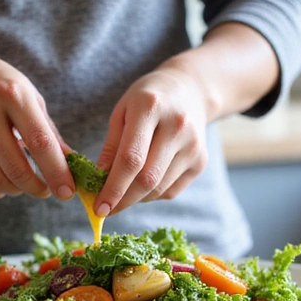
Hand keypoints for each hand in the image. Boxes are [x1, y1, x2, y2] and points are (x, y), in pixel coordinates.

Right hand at [0, 44, 73, 199]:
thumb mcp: (26, 93)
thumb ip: (48, 129)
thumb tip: (70, 163)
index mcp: (12, 94)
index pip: (40, 143)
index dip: (57, 172)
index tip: (67, 192)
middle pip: (17, 169)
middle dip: (37, 188)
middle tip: (47, 191)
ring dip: (17, 190)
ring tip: (24, 183)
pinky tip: (3, 185)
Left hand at [94, 63, 208, 214]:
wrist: (189, 90)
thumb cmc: (146, 101)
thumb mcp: (121, 112)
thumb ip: (111, 147)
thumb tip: (99, 183)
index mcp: (150, 107)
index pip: (130, 158)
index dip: (113, 187)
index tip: (99, 207)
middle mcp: (177, 126)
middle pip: (147, 178)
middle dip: (123, 200)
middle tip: (106, 209)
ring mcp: (193, 145)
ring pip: (159, 189)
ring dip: (136, 198)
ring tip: (123, 192)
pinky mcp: (201, 161)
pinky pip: (171, 191)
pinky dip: (152, 195)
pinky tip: (144, 183)